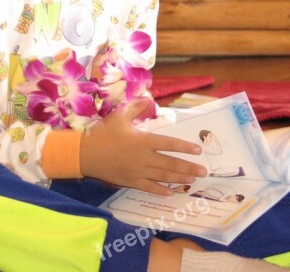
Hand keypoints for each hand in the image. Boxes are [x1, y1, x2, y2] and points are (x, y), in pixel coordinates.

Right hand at [80, 98, 206, 195]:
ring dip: (180, 179)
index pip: (169, 144)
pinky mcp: (130, 181)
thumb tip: (148, 98)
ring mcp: (138, 171)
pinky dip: (161, 190)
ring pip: (163, 177)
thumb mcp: (119, 116)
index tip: (198, 150)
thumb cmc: (103, 134)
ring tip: (193, 180)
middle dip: (189, 167)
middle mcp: (144, 157)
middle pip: (171, 163)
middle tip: (203, 171)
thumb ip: (135, 107)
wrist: (86, 154)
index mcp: (143, 140)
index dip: (185, 147)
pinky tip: (172, 192)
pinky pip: (149, 188)